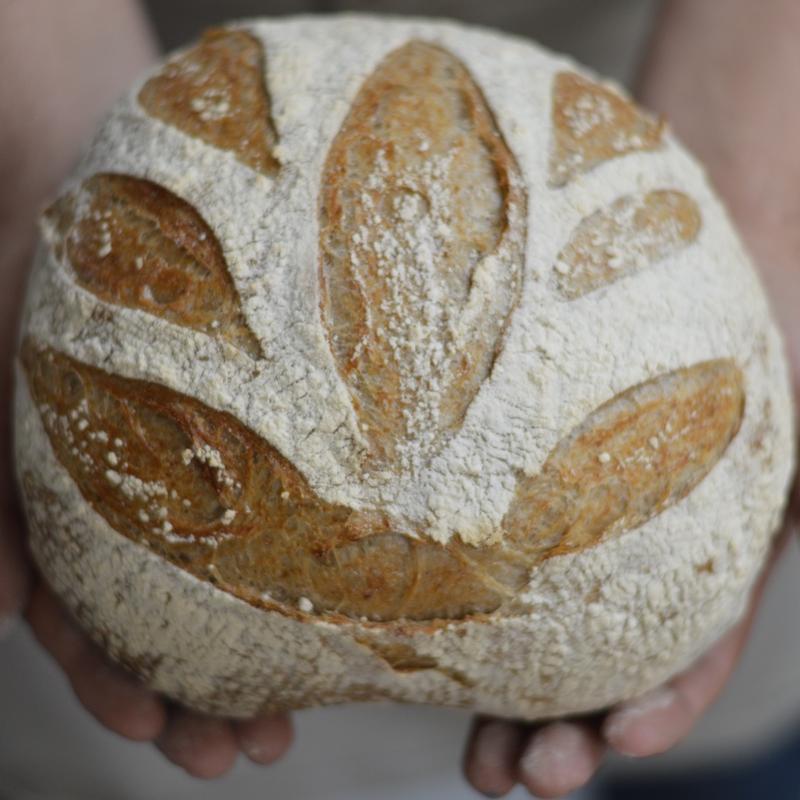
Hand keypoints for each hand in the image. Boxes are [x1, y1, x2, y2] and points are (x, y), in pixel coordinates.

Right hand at [0, 0, 293, 777]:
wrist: (78, 165)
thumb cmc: (29, 259)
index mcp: (53, 495)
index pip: (76, 615)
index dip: (112, 681)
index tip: (163, 734)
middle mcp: (117, 490)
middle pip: (151, 615)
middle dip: (190, 693)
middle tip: (243, 755)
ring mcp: (179, 459)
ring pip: (210, 573)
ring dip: (245, 648)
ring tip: (291, 716)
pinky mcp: (237, 422)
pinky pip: (259, 502)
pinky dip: (283, 558)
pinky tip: (332, 600)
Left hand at [464, 0, 799, 793]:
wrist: (709, 213)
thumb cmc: (776, 311)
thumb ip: (790, 498)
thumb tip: (774, 549)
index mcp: (721, 543)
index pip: (692, 651)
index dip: (654, 710)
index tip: (606, 751)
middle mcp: (647, 535)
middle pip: (602, 651)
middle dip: (562, 725)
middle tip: (510, 775)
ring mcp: (583, 499)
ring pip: (538, 609)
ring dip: (502, 678)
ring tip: (464, 742)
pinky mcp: (526, 457)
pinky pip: (491, 528)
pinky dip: (461, 579)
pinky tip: (414, 609)